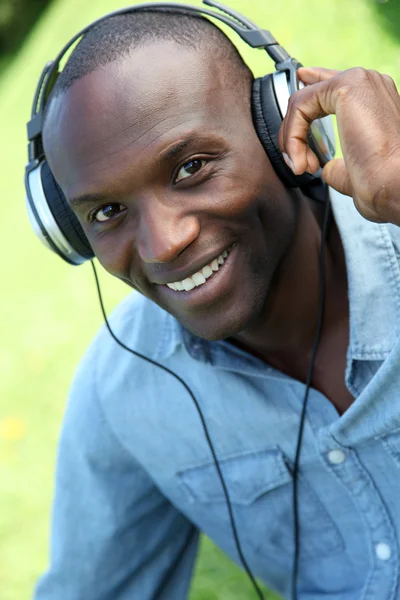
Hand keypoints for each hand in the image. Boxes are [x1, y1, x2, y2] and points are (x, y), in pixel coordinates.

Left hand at [278, 66, 399, 224]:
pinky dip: (292, 135)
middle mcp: (370, 84)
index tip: (290, 116)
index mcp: (374, 99)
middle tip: (298, 165)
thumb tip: (327, 168)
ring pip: (302, 102)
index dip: (306, 94)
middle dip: (294, 133)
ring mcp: (359, 81)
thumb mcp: (355, 170)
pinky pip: (300, 104)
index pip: (331, 86)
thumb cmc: (382, 181)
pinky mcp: (347, 86)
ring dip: (292, 139)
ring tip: (301, 166)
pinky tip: (300, 158)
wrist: (393, 183)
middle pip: (311, 94)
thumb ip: (338, 164)